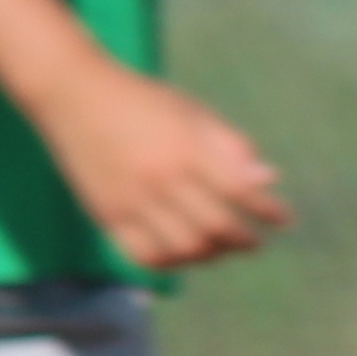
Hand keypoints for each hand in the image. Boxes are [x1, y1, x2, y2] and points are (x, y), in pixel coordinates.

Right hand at [41, 63, 288, 269]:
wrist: (72, 93)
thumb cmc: (142, 101)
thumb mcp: (192, 112)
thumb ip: (231, 146)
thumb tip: (270, 179)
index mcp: (186, 147)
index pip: (239, 192)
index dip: (267, 210)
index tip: (283, 219)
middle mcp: (160, 177)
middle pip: (216, 228)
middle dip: (244, 240)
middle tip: (254, 241)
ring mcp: (131, 199)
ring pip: (185, 249)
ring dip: (212, 255)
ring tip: (222, 248)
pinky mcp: (106, 214)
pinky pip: (146, 256)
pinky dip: (173, 262)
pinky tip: (185, 252)